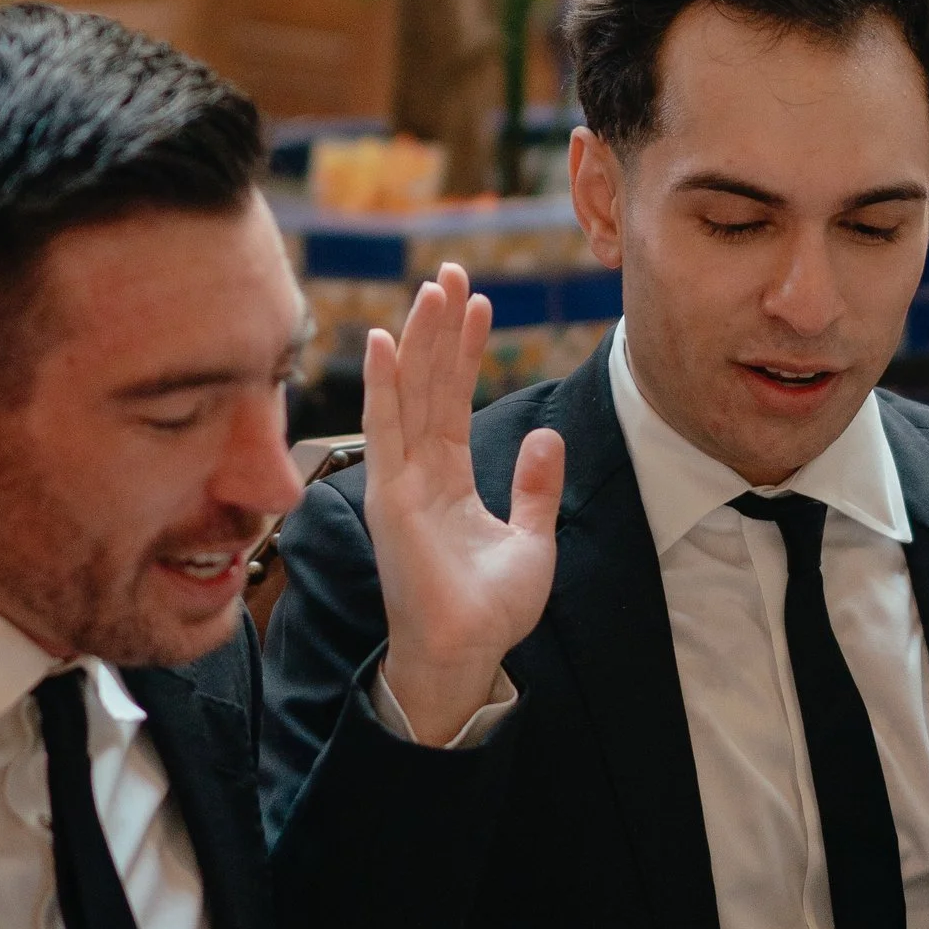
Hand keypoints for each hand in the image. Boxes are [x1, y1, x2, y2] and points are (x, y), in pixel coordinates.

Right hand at [363, 263, 563, 743]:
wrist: (466, 655)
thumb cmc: (490, 610)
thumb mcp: (532, 538)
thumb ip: (536, 487)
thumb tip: (547, 436)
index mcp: (448, 479)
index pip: (454, 398)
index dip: (466, 349)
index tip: (480, 303)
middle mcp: (418, 471)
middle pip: (429, 383)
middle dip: (441, 328)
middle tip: (452, 273)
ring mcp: (400, 481)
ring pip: (408, 393)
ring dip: (417, 340)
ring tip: (432, 288)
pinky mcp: (389, 497)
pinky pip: (384, 429)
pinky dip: (381, 383)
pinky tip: (381, 340)